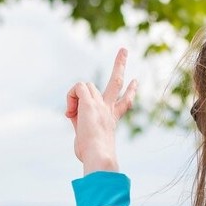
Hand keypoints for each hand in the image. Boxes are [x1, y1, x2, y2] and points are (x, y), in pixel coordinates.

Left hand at [65, 48, 137, 173]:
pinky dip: (71, 98)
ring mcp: (100, 104)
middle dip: (120, 65)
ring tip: (73, 115)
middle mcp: (109, 109)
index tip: (135, 82)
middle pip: (117, 83)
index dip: (130, 92)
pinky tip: (70, 113)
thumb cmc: (93, 155)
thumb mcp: (88, 141)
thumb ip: (81, 129)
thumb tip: (73, 122)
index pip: (123, 102)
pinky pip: (77, 88)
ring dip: (75, 98)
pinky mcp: (90, 102)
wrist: (99, 155)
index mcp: (112, 118)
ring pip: (86, 86)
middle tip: (123, 50)